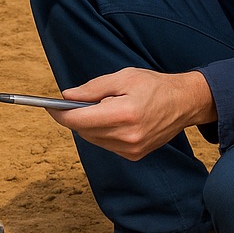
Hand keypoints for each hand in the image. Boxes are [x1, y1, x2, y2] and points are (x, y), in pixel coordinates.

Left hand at [48, 67, 215, 160]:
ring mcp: (132, 149)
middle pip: (84, 131)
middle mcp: (127, 136)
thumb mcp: (123, 77)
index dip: (60, 114)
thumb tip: (67, 97)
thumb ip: (93, 88)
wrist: (184, 103)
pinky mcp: (134, 155)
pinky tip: (112, 119)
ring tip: (100, 108)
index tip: (49, 106)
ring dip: (89, 125)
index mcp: (124, 114)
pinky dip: (102, 132)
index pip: (80, 120)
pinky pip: (106, 144)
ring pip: (93, 139)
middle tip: (74, 102)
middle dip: (75, 117)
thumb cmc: (154, 85)